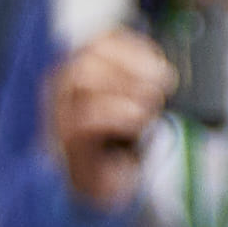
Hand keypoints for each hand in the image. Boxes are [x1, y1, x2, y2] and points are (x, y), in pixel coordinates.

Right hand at [49, 23, 172, 214]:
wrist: (104, 186)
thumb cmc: (120, 141)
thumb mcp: (137, 103)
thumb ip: (147, 83)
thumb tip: (168, 73)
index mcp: (82, 69)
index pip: (101, 40)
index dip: (134, 47)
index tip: (161, 63)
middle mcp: (63, 86)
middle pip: (88, 55)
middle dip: (132, 66)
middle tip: (162, 84)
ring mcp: (60, 111)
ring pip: (83, 79)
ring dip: (126, 88)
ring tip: (150, 106)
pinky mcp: (66, 139)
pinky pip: (86, 117)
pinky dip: (119, 114)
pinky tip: (138, 120)